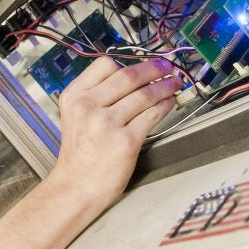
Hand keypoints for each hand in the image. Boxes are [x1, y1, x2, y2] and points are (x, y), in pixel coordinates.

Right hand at [49, 57, 178, 209]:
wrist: (77, 186)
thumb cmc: (80, 153)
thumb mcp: (76, 115)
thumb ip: (96, 94)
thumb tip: (131, 75)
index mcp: (74, 96)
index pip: (105, 65)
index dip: (128, 62)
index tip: (143, 63)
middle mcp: (88, 106)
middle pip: (128, 76)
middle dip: (153, 69)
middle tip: (167, 67)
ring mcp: (107, 123)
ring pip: (144, 95)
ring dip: (165, 86)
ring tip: (174, 83)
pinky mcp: (126, 141)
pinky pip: (152, 115)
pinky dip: (165, 106)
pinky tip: (169, 103)